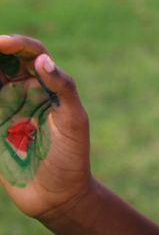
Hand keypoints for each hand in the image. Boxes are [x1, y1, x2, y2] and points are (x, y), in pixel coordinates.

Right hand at [0, 35, 91, 219]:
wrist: (57, 195)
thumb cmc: (72, 156)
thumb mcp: (74, 121)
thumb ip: (63, 88)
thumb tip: (42, 60)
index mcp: (49, 85)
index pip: (32, 54)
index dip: (17, 44)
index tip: (1, 42)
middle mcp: (25, 92)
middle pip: (4, 62)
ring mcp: (6, 109)